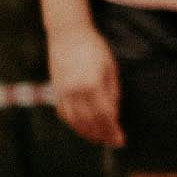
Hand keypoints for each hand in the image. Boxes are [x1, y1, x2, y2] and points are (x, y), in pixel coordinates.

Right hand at [48, 24, 122, 148]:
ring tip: (98, 138)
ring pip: (75, 121)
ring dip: (87, 133)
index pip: (105, 115)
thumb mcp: (110, 68)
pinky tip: (81, 127)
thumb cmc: (94, 48)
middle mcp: (77, 90)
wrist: (68, 34)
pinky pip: (64, 113)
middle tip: (112, 142)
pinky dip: (73, 123)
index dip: (113, 131)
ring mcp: (64, 91)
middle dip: (102, 135)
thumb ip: (112, 92)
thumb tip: (113, 115)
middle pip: (90, 122)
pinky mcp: (56, 90)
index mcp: (93, 84)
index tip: (120, 140)